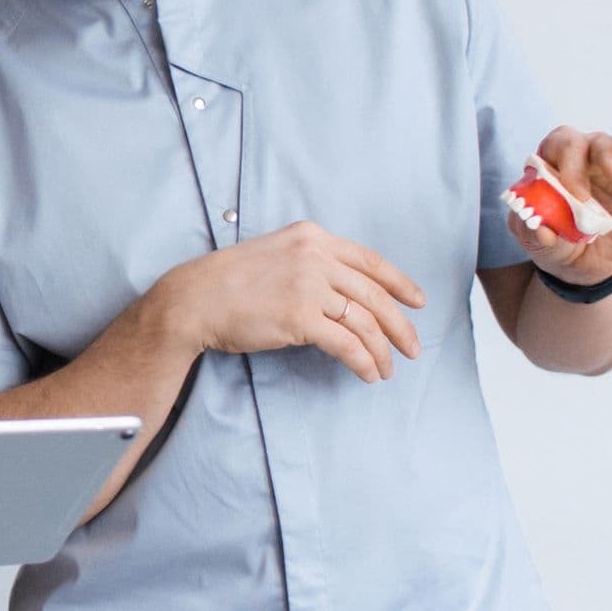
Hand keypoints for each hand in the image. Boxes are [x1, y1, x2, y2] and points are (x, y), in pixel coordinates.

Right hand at [158, 220, 426, 382]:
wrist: (194, 299)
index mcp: (311, 236)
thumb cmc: (228, 282)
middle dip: (400, 326)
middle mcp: (315, 256)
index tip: (417, 302)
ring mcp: (308, 285)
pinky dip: (362, 362)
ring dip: (382, 350)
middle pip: (374, 294)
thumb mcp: (275, 254)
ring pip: (365, 322)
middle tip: (413, 349)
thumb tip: (345, 294)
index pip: (370, 260)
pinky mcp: (300, 317)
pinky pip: (346, 344)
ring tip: (387, 369)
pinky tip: (367, 373)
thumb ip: (311, 263)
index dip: (399, 283)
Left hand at [507, 123, 611, 284]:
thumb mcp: (539, 245)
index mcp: (556, 164)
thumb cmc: (558, 244)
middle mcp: (587, 159)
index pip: (560, 144)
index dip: (566, 160)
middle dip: (597, 155)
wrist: (587, 268)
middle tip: (603, 182)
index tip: (571, 191)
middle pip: (593, 140)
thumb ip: (531, 234)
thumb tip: (536, 226)